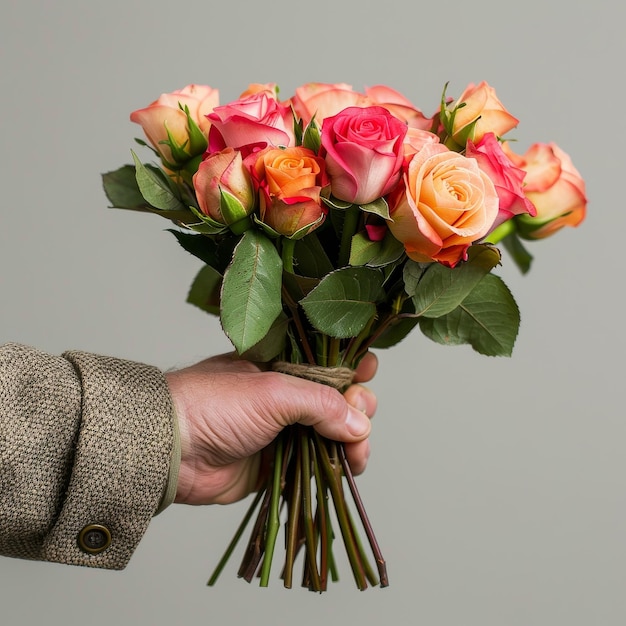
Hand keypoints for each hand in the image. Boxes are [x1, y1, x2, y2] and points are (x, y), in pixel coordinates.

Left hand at [165, 352, 376, 504]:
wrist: (171, 449)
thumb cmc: (214, 404)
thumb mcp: (273, 392)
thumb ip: (321, 404)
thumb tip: (360, 424)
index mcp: (282, 366)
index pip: (326, 361)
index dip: (350, 365)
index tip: (368, 371)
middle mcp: (285, 396)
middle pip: (337, 399)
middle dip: (358, 407)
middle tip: (361, 417)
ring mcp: (283, 430)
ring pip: (333, 434)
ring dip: (354, 441)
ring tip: (357, 453)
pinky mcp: (278, 463)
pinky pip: (317, 463)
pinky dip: (337, 465)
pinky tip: (348, 467)